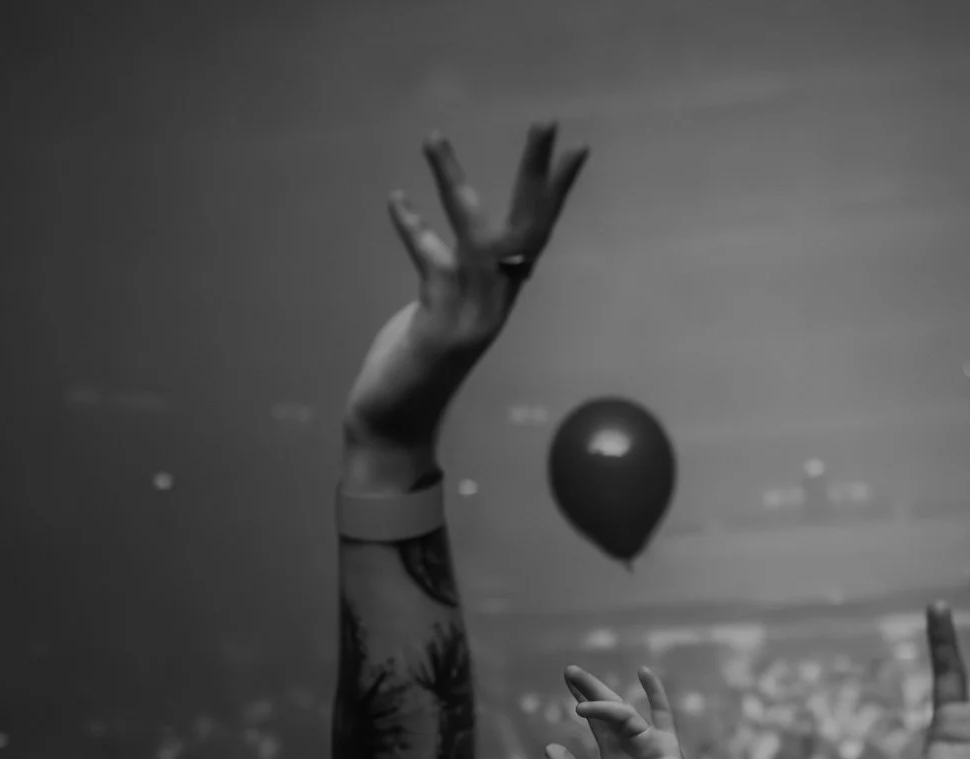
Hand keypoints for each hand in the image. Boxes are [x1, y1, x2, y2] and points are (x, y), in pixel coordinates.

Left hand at [343, 123, 588, 458]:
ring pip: (476, 236)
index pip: (536, 233)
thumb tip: (438, 241)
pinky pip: (430, 262)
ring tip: (432, 137)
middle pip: (527, 227)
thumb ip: (445, 276)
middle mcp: (497, 302)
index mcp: (500, 295)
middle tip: (548, 121)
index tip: (576, 148)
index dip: (555, 191)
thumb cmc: (412, 369)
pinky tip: (395, 198)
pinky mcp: (442, 325)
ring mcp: (473, 315)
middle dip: (537, 173)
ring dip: (452, 182)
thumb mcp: (435, 309)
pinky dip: (411, 228)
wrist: (393, 426)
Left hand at [543, 666, 702, 758]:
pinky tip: (643, 672)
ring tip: (580, 704)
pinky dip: (655, 693)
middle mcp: (629, 744)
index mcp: (612, 754)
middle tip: (569, 670)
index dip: (582, 700)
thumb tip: (549, 746)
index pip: (595, 721)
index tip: (567, 681)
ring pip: (623, 714)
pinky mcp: (665, 745)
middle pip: (607, 709)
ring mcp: (648, 742)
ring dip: (603, 704)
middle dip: (589, 689)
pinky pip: (662, 714)